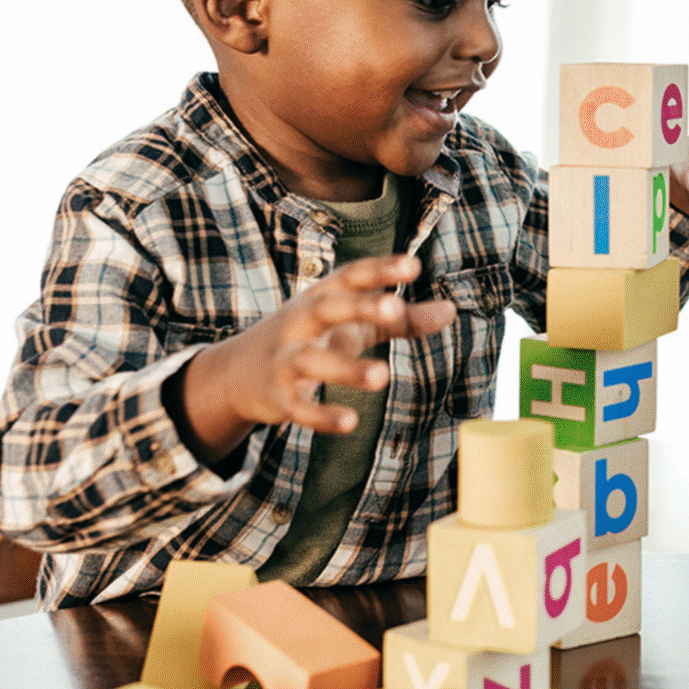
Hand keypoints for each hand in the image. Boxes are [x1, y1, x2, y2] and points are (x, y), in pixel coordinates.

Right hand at [176, 254, 451, 466]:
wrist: (236, 373)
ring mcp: (284, 360)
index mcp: (321, 297)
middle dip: (358, 306)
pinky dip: (322, 416)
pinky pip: (298, 408)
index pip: (351, 277)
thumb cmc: (311, 338)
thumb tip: (452, 310)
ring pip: (311, 361)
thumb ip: (401, 320)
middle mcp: (299, 322)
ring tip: (383, 376)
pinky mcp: (277, 398)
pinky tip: (350, 422)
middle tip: (393, 308)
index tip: (413, 266)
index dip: (379, 270)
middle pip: (327, 308)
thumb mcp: (354, 324)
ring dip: (345, 368)